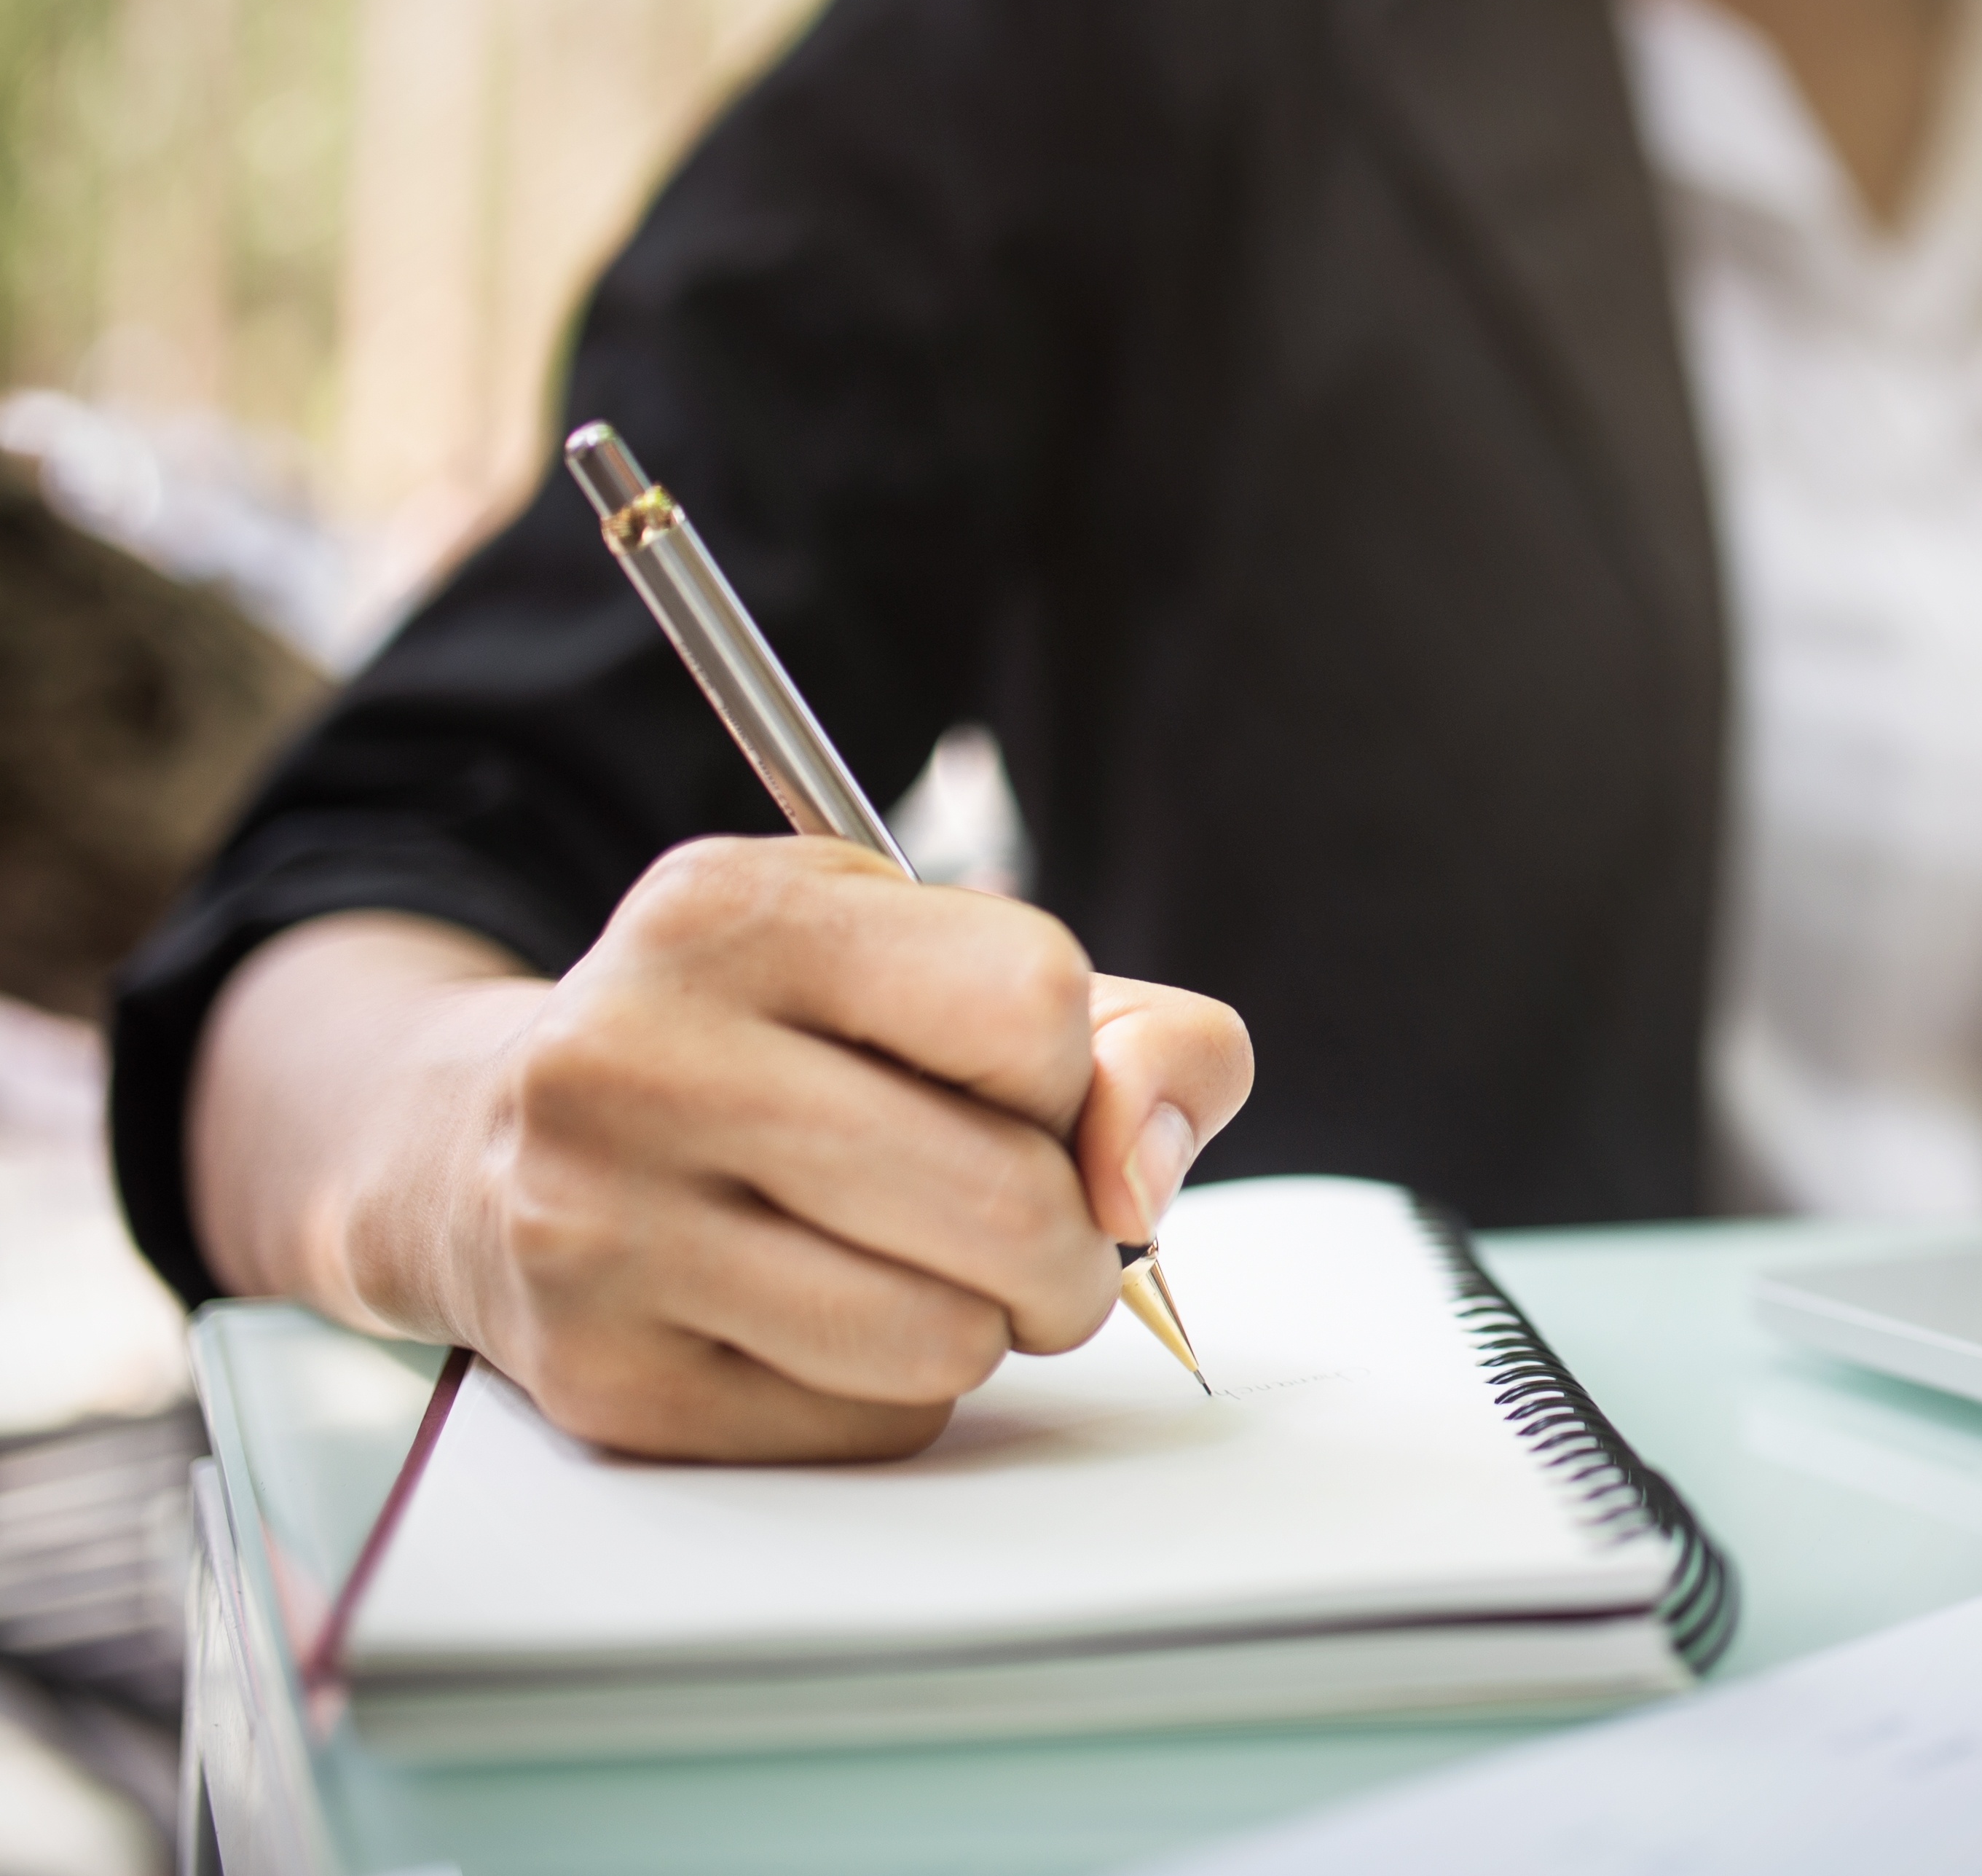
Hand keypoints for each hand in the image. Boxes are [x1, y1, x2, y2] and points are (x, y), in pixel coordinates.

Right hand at [195, 837, 1251, 1461]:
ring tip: (929, 1272)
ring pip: (945, 1338)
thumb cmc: (771, 1046)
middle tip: (1039, 1238)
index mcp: (737, 914)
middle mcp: (639, 1056)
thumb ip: (1132, 1039)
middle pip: (1006, 1197)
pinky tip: (823, 1320)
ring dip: (987, 1326)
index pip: (1029, 1007)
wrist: (477, 1145)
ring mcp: (600, 1225)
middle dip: (1072, 1245)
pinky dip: (893, 1393)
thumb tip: (1145, 1177)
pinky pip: (864, 1426)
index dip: (1070, 1074)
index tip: (1023, 1090)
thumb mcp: (933, 966)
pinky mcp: (601, 1381)